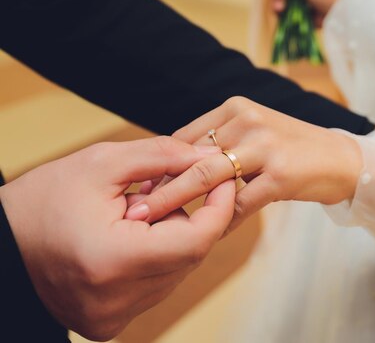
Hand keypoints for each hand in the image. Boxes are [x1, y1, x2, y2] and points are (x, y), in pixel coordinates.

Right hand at [0, 137, 234, 340]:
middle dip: (185, 218)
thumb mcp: (103, 163)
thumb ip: (164, 157)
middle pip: (189, 256)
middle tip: (154, 194)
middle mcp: (115, 301)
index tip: (223, 179)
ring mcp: (111, 319)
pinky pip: (155, 287)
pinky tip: (123, 241)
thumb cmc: (43, 198)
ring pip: (176, 272)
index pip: (197, 240)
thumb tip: (213, 159)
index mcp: (114, 261)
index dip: (219, 207)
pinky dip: (153, 260)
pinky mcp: (106, 325)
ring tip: (129, 218)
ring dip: (168, 240)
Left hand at [127, 97, 361, 230]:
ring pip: (210, 178)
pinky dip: (222, 220)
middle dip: (161, 186)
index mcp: (236, 108)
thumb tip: (175, 167)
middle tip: (134, 209)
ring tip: (156, 225)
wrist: (343, 159)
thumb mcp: (255, 133)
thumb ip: (221, 142)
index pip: (186, 136)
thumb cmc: (293, 149)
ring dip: (181, 204)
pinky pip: (241, 203)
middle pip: (192, 156)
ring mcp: (265, 146)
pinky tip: (210, 234)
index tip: (140, 187)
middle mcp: (248, 120)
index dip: (160, 165)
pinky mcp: (281, 174)